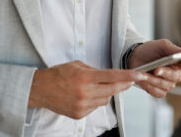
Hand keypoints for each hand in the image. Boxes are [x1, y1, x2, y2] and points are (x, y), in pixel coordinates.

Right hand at [28, 61, 146, 118]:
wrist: (41, 89)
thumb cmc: (59, 74)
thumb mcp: (78, 65)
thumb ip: (95, 71)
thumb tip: (110, 76)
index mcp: (85, 77)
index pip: (112, 76)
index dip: (128, 76)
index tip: (140, 75)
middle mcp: (85, 92)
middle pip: (113, 90)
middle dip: (124, 84)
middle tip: (132, 80)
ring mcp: (82, 105)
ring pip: (106, 99)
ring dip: (108, 92)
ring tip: (99, 85)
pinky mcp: (79, 114)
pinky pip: (96, 106)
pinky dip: (97, 100)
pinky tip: (89, 94)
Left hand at [128, 39, 180, 97]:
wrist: (136, 58)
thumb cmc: (151, 50)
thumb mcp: (162, 45)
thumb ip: (174, 49)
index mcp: (179, 61)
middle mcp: (176, 74)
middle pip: (176, 76)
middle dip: (165, 73)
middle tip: (156, 70)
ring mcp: (169, 84)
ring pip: (166, 85)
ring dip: (153, 79)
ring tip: (143, 74)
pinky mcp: (160, 91)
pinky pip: (158, 92)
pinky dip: (149, 86)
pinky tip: (143, 79)